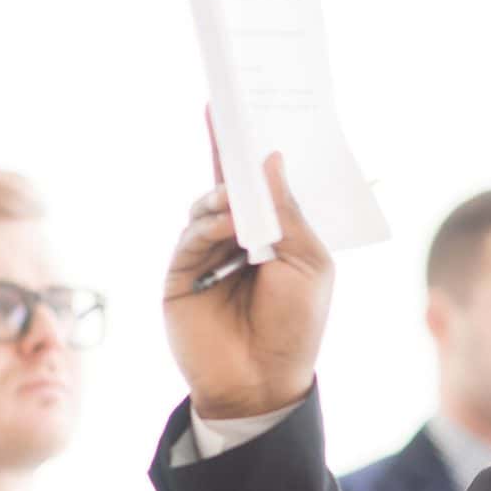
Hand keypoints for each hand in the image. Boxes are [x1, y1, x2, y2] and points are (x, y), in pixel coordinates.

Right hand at [163, 118, 334, 420]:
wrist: (263, 381)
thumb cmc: (296, 325)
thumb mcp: (307, 263)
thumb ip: (287, 214)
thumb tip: (269, 159)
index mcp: (276, 235)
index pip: (262, 184)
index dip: (253, 150)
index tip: (248, 109)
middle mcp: (239, 239)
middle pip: (228, 185)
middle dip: (229, 154)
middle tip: (229, 119)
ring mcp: (208, 255)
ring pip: (206, 206)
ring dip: (223, 198)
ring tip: (238, 201)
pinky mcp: (182, 274)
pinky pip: (190, 237)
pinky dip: (207, 226)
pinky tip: (225, 226)